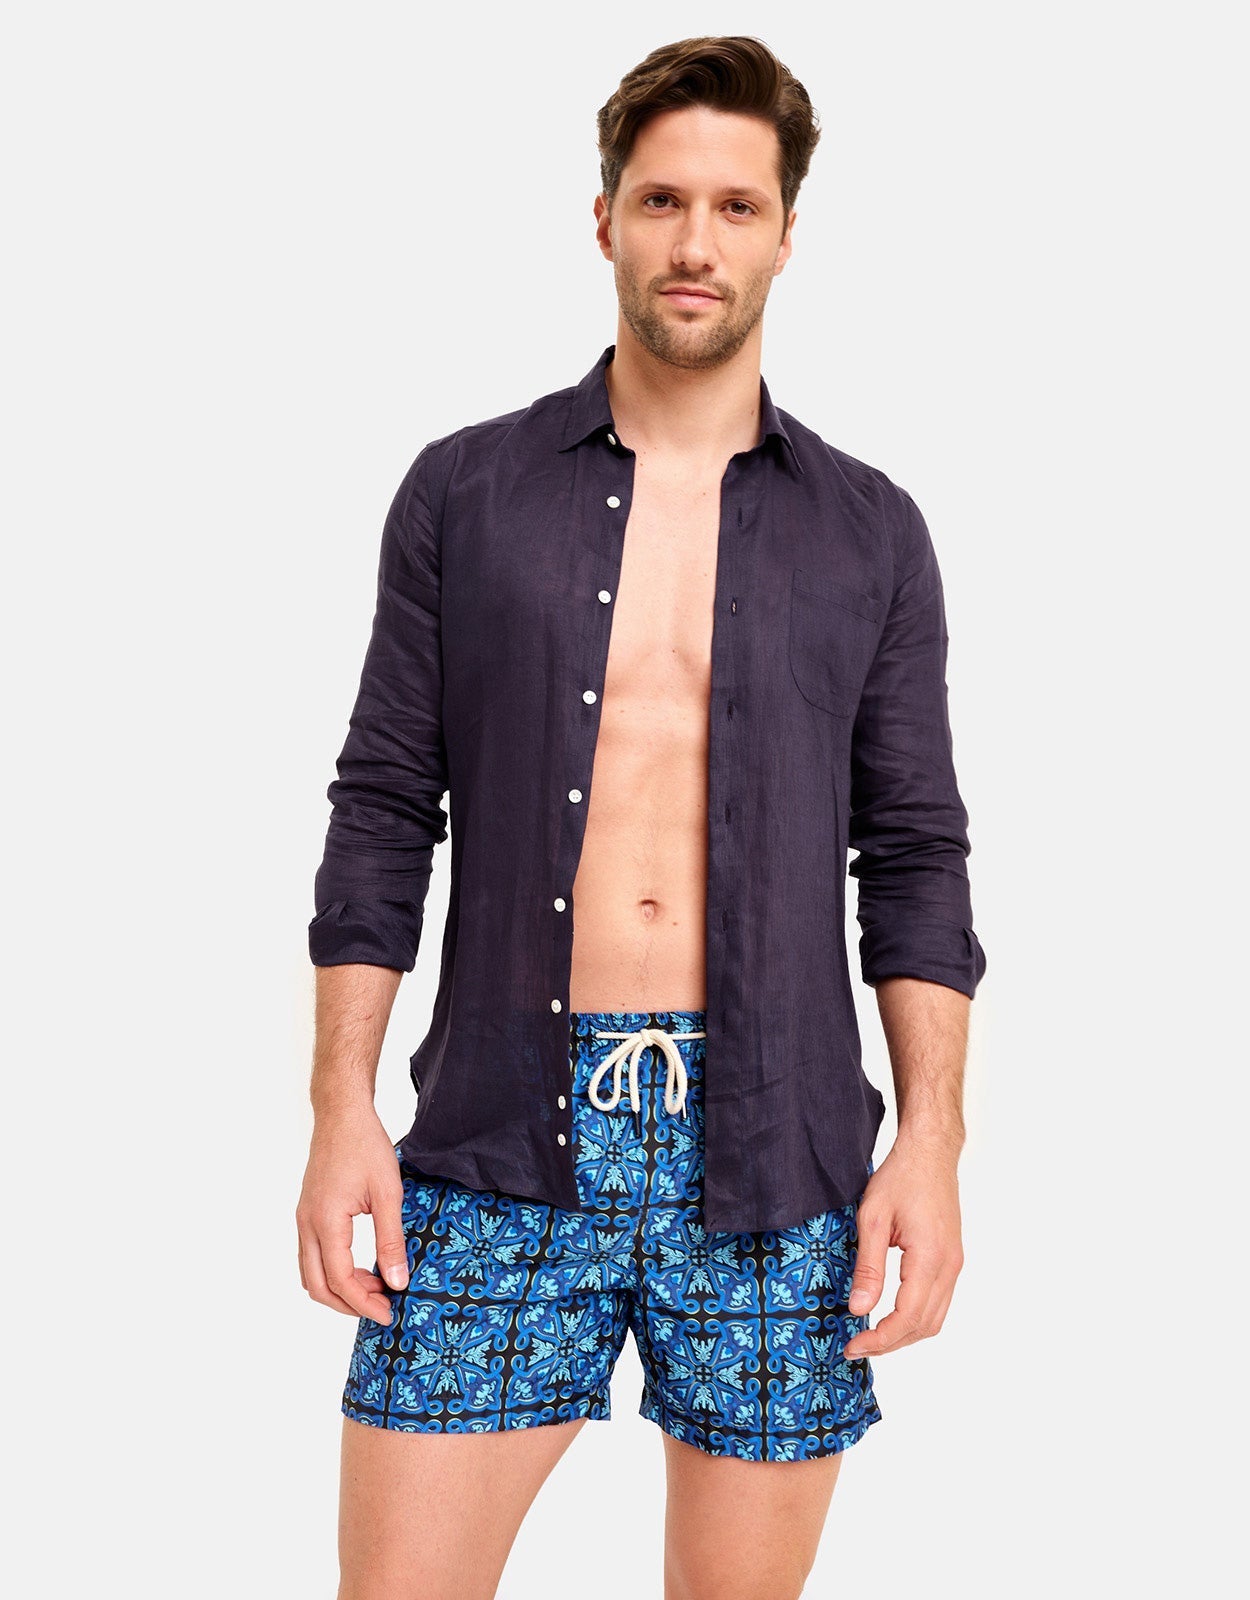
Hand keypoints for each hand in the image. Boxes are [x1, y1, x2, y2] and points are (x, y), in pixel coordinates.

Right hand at [296, 1109, 409, 1324]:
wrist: (342, 1115)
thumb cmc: (365, 1146)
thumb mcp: (388, 1194)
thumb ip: (392, 1240)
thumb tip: (398, 1281)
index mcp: (325, 1222)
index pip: (340, 1280)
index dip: (364, 1303)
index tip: (390, 1312)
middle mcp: (307, 1225)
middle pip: (318, 1286)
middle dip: (349, 1304)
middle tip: (383, 1306)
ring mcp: (304, 1219)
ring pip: (311, 1273)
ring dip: (340, 1288)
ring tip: (377, 1285)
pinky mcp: (309, 1213)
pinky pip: (313, 1256)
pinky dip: (334, 1270)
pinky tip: (363, 1265)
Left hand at [842, 1135, 963, 1358]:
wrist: (930, 1153)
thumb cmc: (901, 1177)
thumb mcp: (872, 1218)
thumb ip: (868, 1267)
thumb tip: (858, 1309)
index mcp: (930, 1258)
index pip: (908, 1317)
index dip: (880, 1339)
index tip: (853, 1346)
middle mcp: (949, 1266)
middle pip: (924, 1325)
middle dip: (890, 1343)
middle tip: (856, 1346)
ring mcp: (954, 1264)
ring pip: (934, 1318)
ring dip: (904, 1334)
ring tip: (870, 1336)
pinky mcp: (951, 1259)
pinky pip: (937, 1301)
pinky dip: (915, 1317)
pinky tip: (890, 1315)